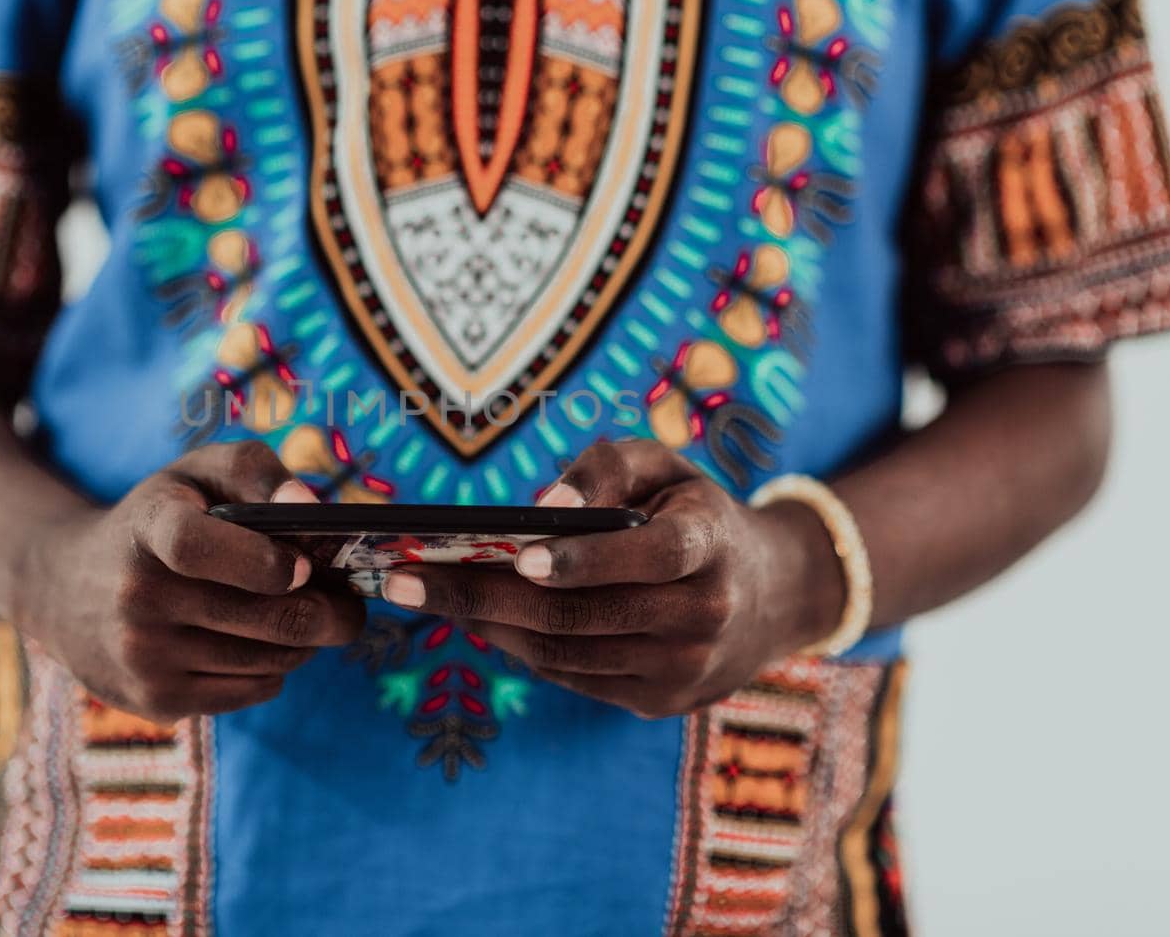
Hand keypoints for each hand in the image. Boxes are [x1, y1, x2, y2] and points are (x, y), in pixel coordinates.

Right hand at [14, 442, 365, 722]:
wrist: (65, 589)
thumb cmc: (156, 519)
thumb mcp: (193, 474)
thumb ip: (256, 471)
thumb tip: (312, 508)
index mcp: (148, 528)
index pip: (195, 547)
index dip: (261, 561)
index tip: (303, 566)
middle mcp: (138, 597)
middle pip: (270, 618)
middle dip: (332, 614)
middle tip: (350, 604)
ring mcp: (144, 657)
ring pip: (273, 659)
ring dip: (307, 641)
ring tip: (304, 617)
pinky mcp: (156, 702)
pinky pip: (254, 690)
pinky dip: (275, 669)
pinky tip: (261, 643)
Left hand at [380, 440, 842, 718]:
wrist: (768, 597)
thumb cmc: (691, 513)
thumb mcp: (665, 467)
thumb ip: (607, 469)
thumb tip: (541, 510)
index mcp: (712, 547)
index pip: (653, 556)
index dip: (586, 559)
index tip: (519, 554)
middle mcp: (703, 616)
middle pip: (578, 615)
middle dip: (480, 596)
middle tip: (400, 577)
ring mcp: (680, 670)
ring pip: (563, 653)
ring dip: (484, 623)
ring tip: (421, 592)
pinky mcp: (657, 702)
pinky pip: (570, 676)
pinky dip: (516, 646)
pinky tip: (473, 616)